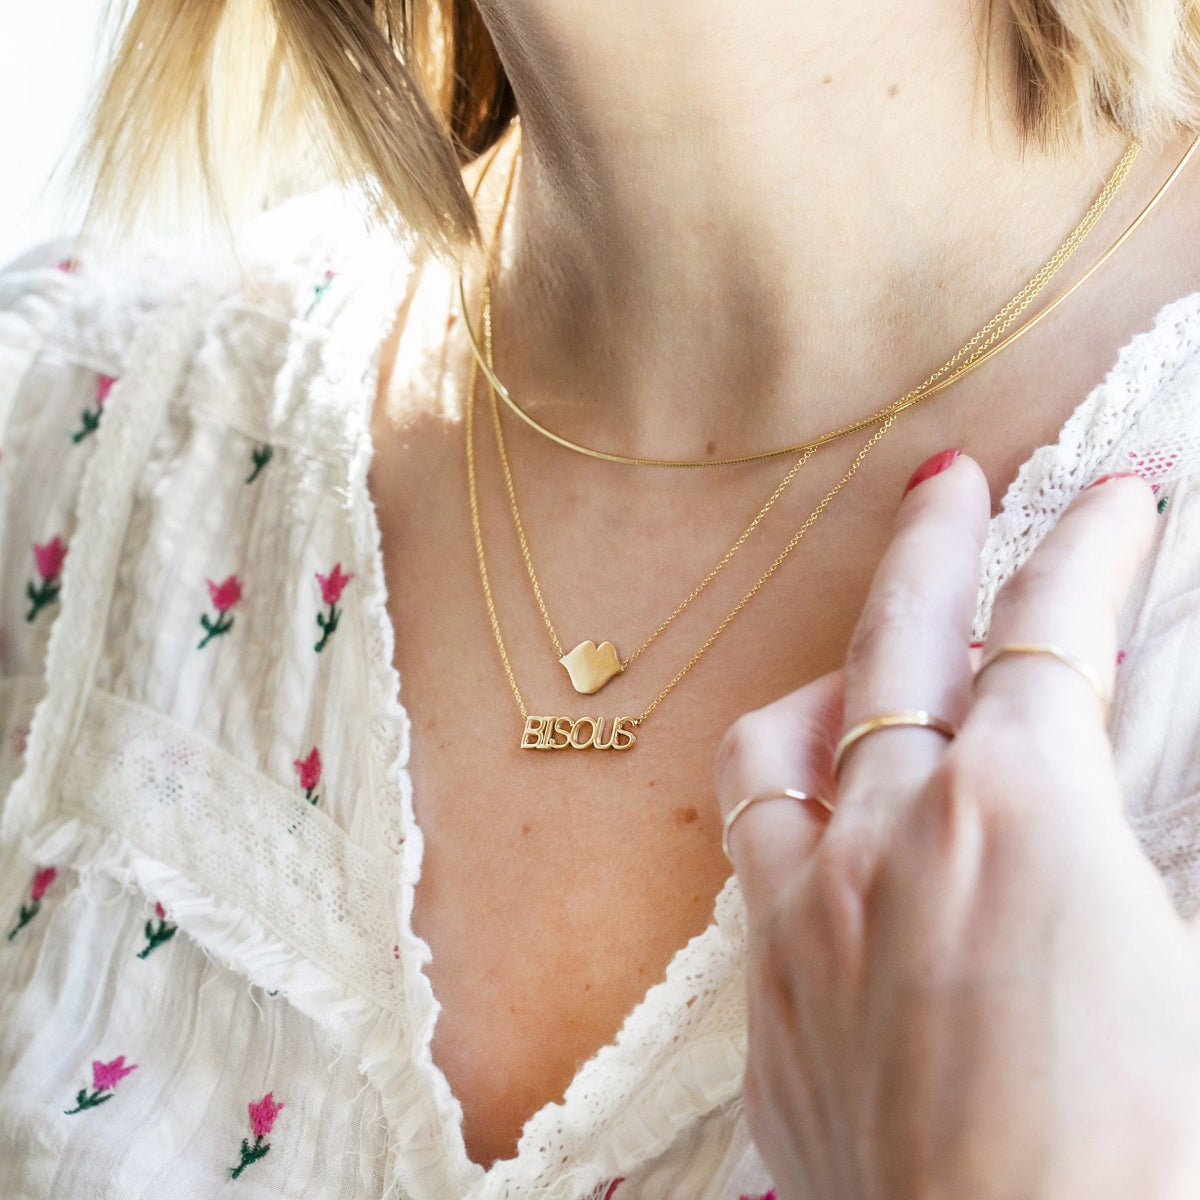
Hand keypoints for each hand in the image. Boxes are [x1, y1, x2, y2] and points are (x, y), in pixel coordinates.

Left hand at [716, 453, 1199, 1199]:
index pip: (1055, 625)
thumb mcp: (1197, 972)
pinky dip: (786, 805)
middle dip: (935, 543)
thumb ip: (1164, 856)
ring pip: (786, 743)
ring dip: (829, 682)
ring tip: (856, 666)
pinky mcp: (770, 994)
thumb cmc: (1151, 1158)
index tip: (1121, 490)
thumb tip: (1121, 808)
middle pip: (900, 638)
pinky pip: (753, 852)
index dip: (1096, 542)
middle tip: (947, 481)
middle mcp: (891, 833)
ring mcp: (809, 908)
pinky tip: (817, 818)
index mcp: (1018, 810)